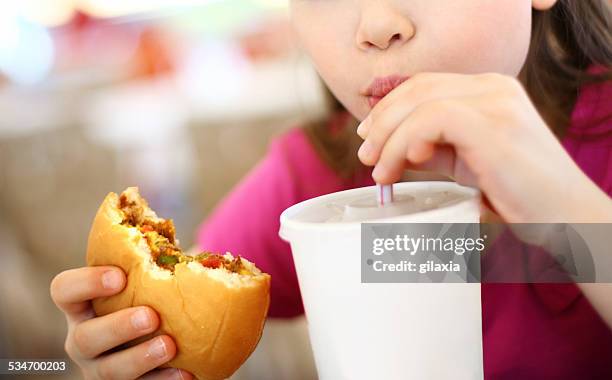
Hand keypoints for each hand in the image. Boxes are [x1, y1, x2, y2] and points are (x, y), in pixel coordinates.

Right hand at [50, 266, 192, 379]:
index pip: (64, 290)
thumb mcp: (142, 279)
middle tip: (151, 316)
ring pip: (109, 370)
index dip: (86, 283)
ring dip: (140, 358)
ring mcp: (100, 368)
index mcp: (81, 304)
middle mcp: (83, 338)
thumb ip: (150, 261)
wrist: (161, 332)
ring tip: (170, 345)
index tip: (121, 276)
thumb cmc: (149, 295)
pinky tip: (187, 371)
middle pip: (84, 338)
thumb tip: (180, 243)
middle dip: (117, 327)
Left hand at [357, 72, 611, 222]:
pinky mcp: (491, 123)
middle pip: (417, 88)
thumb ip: (436, 149)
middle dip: (382, 122)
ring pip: (419, 103)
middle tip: (366, 155)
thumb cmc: (520, 195)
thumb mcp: (469, 164)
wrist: (568, 218)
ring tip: (380, 172)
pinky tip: (404, 165)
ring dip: (389, 138)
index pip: (424, 85)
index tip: (369, 136)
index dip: (389, 108)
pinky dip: (406, 142)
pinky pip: (431, 120)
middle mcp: (493, 87)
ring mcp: (495, 101)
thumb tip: (396, 147)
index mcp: (489, 90)